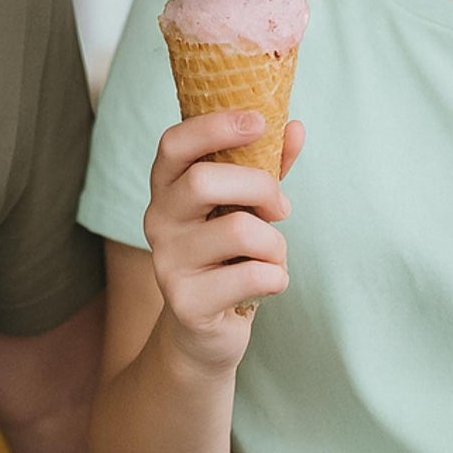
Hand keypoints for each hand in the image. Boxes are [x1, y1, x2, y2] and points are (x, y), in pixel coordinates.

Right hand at [142, 110, 300, 376]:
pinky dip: (277, 277)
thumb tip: (295, 126)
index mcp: (167, 187)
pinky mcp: (186, 302)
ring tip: (272, 256)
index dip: (214, 127)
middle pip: (204, 181)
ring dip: (275, 243)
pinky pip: (253, 275)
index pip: (174, 143)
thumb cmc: (228, 254)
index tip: (258, 121)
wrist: (203, 331)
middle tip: (281, 207)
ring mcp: (167, 262)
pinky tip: (267, 285)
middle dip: (259, 188)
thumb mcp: (244, 205)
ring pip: (238, 230)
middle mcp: (158, 219)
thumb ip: (266, 166)